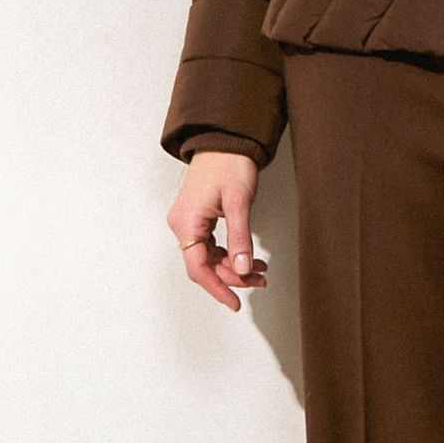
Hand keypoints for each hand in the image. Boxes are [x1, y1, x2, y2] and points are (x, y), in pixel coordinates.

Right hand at [168, 151, 268, 308]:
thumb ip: (240, 238)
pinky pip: (211, 246)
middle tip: (260, 282)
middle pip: (204, 265)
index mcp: (187, 223)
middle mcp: (182, 225)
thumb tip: (243, 269)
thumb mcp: (239, 203)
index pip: (199, 268)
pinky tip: (250, 258)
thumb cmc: (230, 164)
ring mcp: (188, 222)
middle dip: (233, 277)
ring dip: (234, 266)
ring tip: (261, 271)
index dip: (218, 288)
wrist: (225, 139)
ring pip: (209, 257)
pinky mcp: (197, 218)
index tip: (235, 303)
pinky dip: (231, 254)